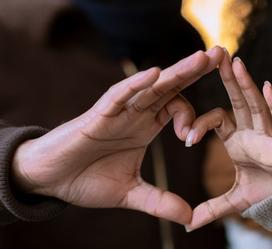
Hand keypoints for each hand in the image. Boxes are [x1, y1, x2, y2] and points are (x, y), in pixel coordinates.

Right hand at [11, 46, 224, 224]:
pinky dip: (136, 84)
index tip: (192, 138)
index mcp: (145, 125)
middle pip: (171, 86)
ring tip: (201, 57)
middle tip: (222, 53)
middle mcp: (135, 112)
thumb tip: (190, 217)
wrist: (49, 180)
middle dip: (196, 70)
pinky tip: (155, 74)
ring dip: (176, 71)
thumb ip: (159, 201)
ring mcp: (118, 111)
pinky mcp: (98, 115)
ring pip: (151, 86)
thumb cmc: (85, 179)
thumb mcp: (130, 193)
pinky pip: (119, 96)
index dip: (192, 117)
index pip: (177, 108)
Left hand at [185, 52, 271, 230]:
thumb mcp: (235, 200)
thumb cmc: (267, 191)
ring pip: (256, 105)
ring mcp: (270, 134)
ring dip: (246, 84)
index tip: (186, 138)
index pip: (217, 120)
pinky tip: (267, 87)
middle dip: (228, 77)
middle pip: (238, 99)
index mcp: (237, 138)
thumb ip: (212, 208)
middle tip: (215, 53)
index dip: (201, 124)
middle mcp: (252, 130)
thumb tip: (188, 224)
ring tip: (235, 62)